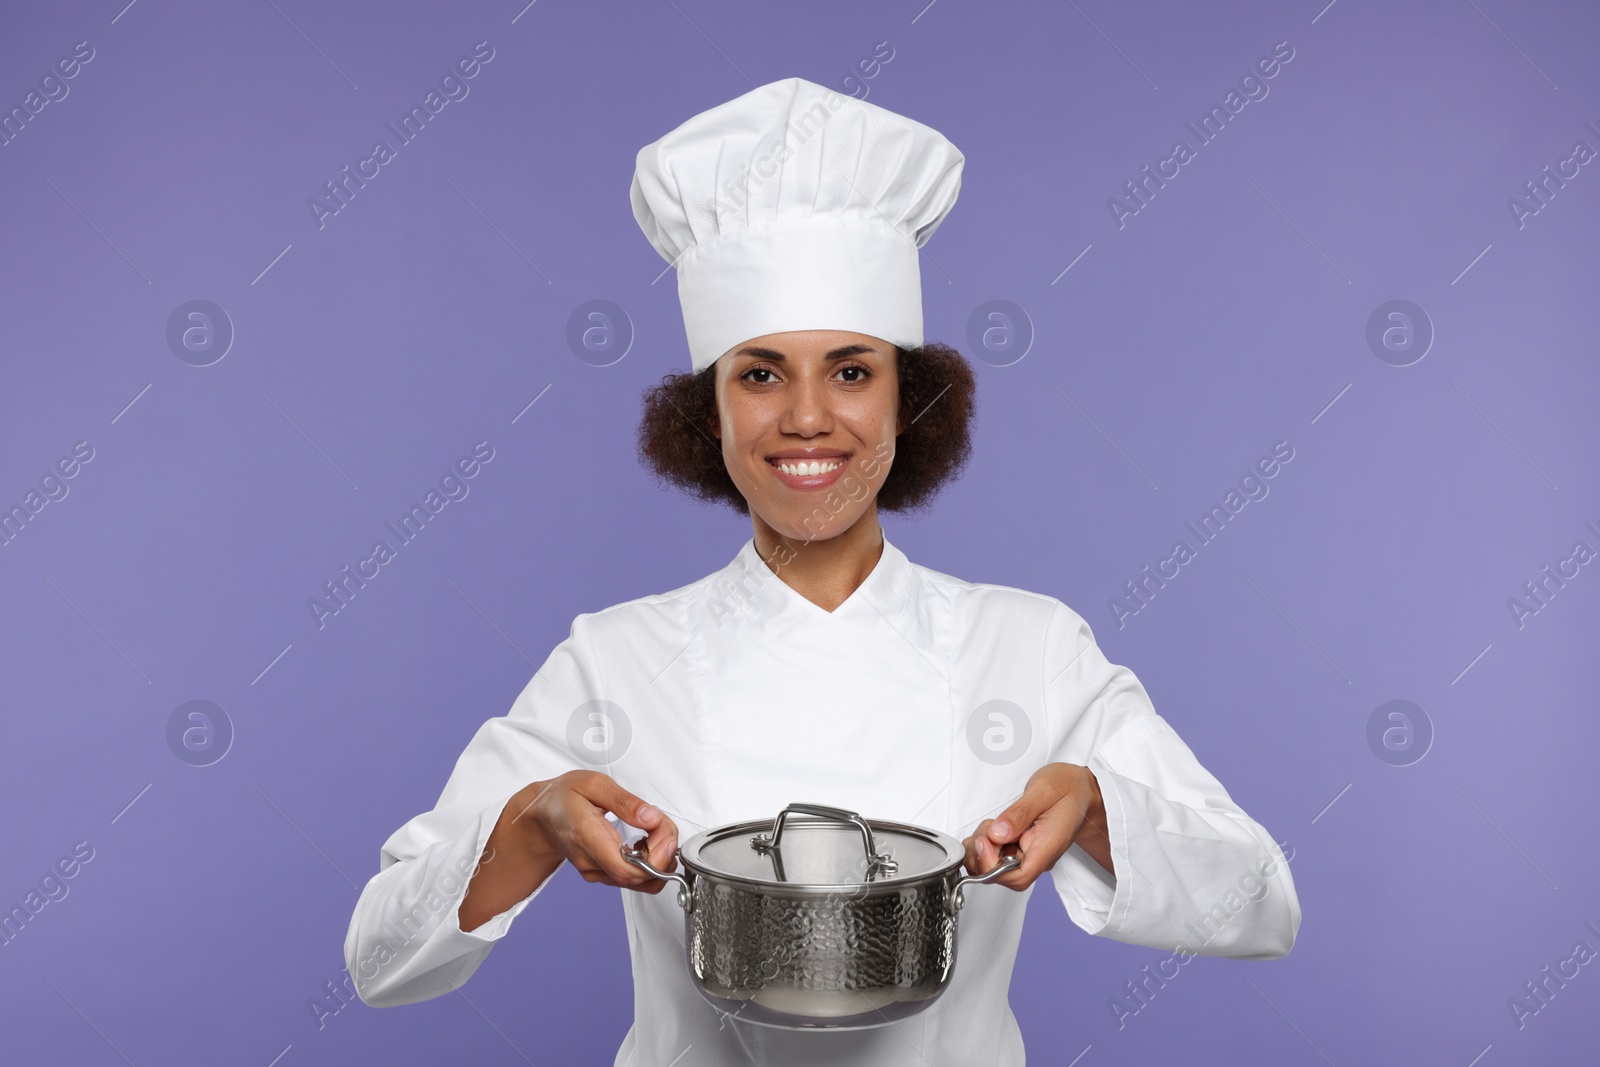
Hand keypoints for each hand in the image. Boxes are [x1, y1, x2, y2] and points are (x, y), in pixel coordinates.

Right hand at [503, 770, 679, 893]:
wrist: (542, 815)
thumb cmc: (564, 798)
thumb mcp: (594, 785)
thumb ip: (625, 802)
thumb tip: (652, 818)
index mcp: (586, 837)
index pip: (626, 870)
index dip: (655, 859)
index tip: (666, 835)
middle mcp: (591, 862)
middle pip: (639, 877)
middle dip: (663, 853)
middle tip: (663, 824)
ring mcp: (596, 872)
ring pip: (641, 879)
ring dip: (659, 856)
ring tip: (655, 828)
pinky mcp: (603, 874)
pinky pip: (634, 877)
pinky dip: (650, 861)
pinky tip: (646, 839)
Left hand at [961, 762, 1112, 889]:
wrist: (1081, 790)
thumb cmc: (1068, 788)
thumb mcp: (1044, 790)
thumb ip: (1019, 813)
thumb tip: (997, 834)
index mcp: (1047, 847)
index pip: (1018, 877)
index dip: (993, 867)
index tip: (985, 842)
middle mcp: (1037, 857)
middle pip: (1001, 874)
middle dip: (983, 854)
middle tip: (988, 826)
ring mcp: (1028, 855)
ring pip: (995, 866)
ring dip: (981, 847)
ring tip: (991, 824)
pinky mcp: (1019, 849)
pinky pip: (996, 857)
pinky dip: (984, 844)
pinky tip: (989, 828)